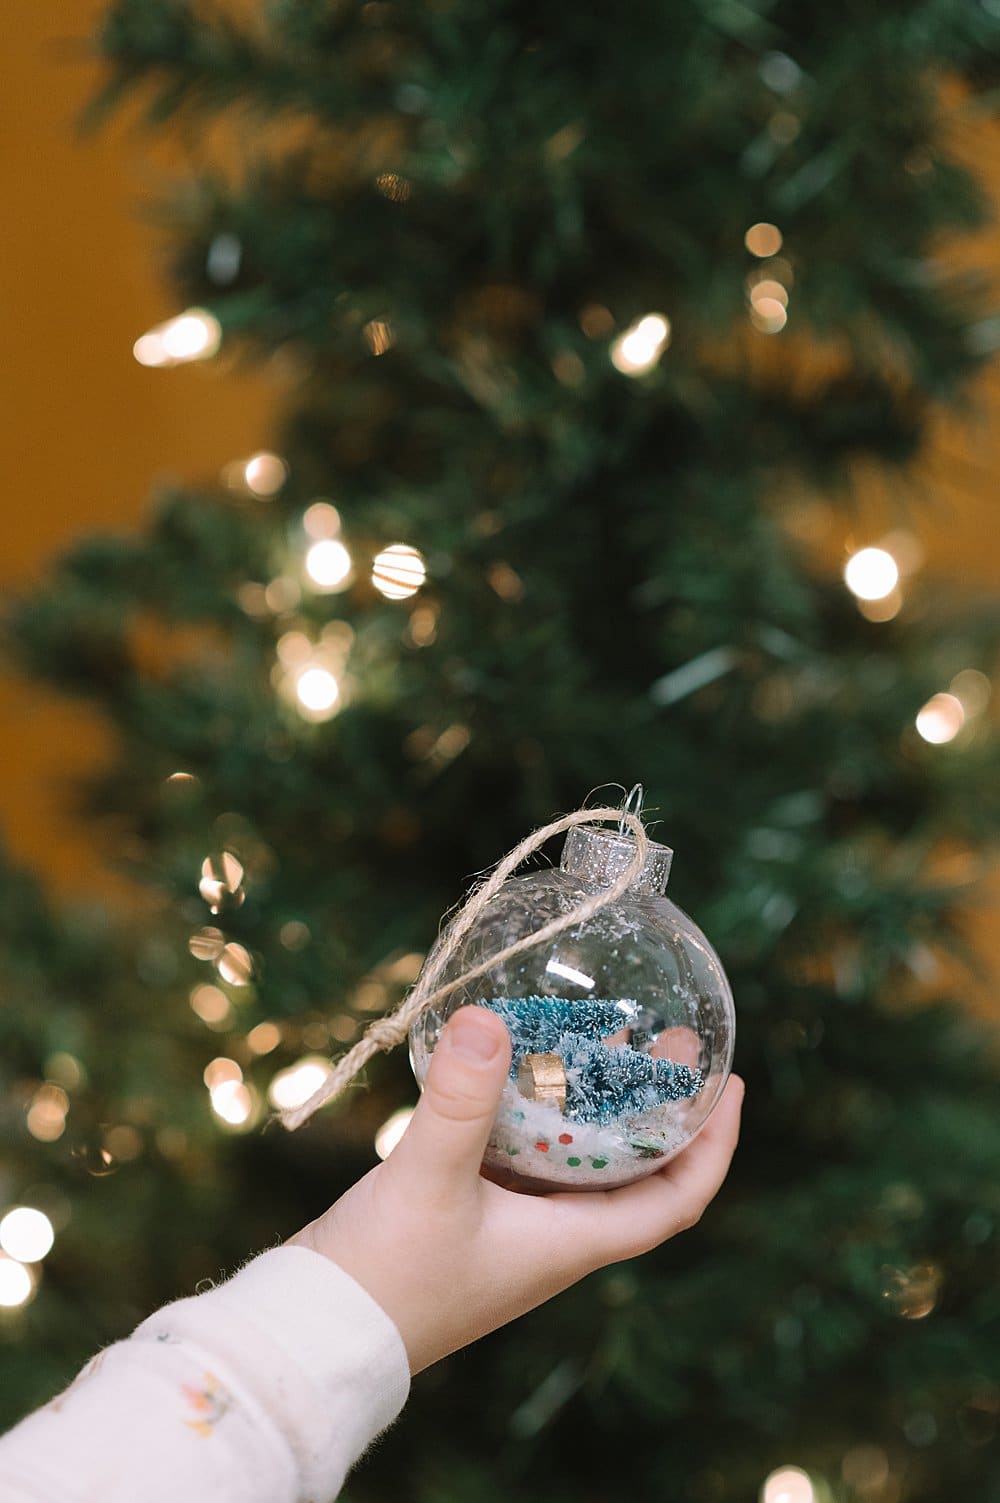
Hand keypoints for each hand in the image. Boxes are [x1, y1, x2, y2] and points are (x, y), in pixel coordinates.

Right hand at [286, 1006, 743, 1373]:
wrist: (315, 1335)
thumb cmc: (385, 1275)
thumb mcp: (430, 1180)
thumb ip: (461, 1100)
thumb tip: (488, 1017)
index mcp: (570, 1241)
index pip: (676, 1199)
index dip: (713, 1145)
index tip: (730, 1084)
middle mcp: (553, 1236)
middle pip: (633, 1168)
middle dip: (657, 1106)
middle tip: (668, 1039)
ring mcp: (511, 1228)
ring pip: (578, 1158)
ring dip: (598, 1103)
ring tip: (604, 1036)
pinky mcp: (469, 1214)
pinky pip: (527, 1156)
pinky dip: (537, 1111)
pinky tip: (514, 1065)